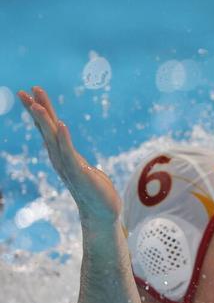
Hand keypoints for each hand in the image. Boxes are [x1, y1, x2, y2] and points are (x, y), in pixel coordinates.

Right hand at [18, 86, 120, 225]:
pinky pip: (70, 154)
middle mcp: (59, 157)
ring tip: (38, 105)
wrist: (101, 211)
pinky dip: (65, 140)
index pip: (47, 127)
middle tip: (23, 92)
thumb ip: (69, 151)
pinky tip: (63, 126)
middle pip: (46, 129)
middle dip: (35, 110)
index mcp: (60, 153)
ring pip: (54, 139)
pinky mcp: (79, 173)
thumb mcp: (79, 163)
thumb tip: (63, 139)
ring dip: (46, 122)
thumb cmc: (93, 187)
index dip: (39, 109)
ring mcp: (68, 165)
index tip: (30, 91)